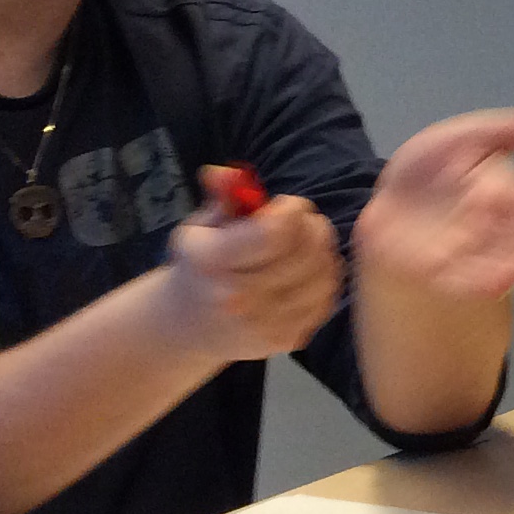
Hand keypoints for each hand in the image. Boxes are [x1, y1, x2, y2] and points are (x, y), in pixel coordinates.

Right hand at [159, 189, 341, 360]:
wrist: (187, 327)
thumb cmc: (198, 266)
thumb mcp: (200, 226)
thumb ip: (221, 196)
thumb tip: (226, 172)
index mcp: (212, 262)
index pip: (275, 232)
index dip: (293, 210)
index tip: (286, 205)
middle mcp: (237, 298)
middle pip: (307, 251)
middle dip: (313, 226)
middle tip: (302, 223)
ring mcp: (263, 325)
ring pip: (324, 275)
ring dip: (323, 252)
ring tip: (305, 245)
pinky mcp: (285, 340)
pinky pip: (327, 299)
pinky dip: (325, 279)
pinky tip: (306, 272)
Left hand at [356, 108, 513, 303]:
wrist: (388, 196)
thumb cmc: (433, 163)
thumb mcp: (472, 134)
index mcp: (511, 194)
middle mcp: (498, 228)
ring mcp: (472, 254)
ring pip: (503, 262)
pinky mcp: (442, 273)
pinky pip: (464, 281)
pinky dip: (481, 282)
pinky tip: (498, 284)